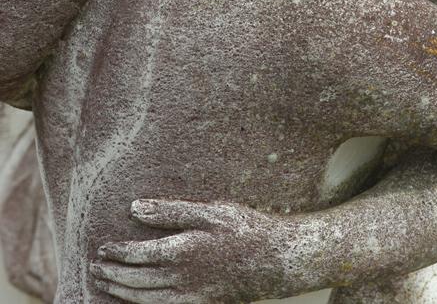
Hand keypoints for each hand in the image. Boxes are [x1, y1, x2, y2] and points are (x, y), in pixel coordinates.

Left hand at [91, 199, 296, 303]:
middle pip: (137, 280)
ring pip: (147, 300)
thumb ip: (170, 211)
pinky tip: (137, 302)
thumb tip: (135, 208)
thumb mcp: (208, 211)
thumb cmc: (242, 229)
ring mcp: (192, 296)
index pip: (137, 255)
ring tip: (105, 286)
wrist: (275, 260)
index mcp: (182, 251)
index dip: (117, 252)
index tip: (102, 247)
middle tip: (95, 268)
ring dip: (122, 293)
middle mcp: (182, 278)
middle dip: (112, 275)